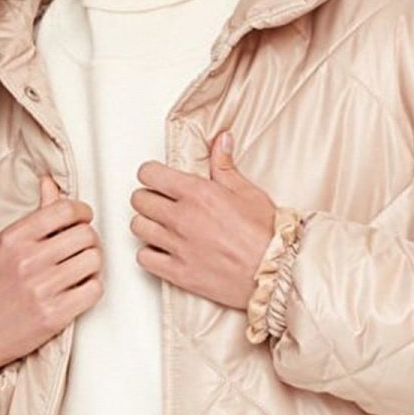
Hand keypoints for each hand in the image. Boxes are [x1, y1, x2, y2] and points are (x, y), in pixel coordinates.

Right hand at [0, 173, 101, 379]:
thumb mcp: (8, 245)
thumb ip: (36, 216)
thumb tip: (50, 183)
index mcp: (15, 238)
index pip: (65, 210)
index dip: (82, 213)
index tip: (83, 219)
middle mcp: (27, 260)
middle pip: (86, 235)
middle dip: (90, 241)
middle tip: (82, 249)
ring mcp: (41, 289)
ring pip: (94, 261)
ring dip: (92, 265)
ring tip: (79, 270)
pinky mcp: (54, 315)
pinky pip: (94, 290)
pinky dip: (91, 288)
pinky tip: (78, 290)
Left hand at [130, 131, 276, 311]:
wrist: (275, 272)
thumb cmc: (267, 236)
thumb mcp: (248, 192)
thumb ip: (225, 167)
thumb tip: (220, 142)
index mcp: (197, 193)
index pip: (149, 173)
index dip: (151, 174)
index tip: (157, 178)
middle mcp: (182, 218)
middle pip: (139, 200)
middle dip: (148, 198)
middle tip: (161, 202)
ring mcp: (177, 246)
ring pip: (138, 227)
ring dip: (147, 224)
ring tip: (161, 226)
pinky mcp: (178, 273)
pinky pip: (144, 258)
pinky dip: (149, 254)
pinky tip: (163, 251)